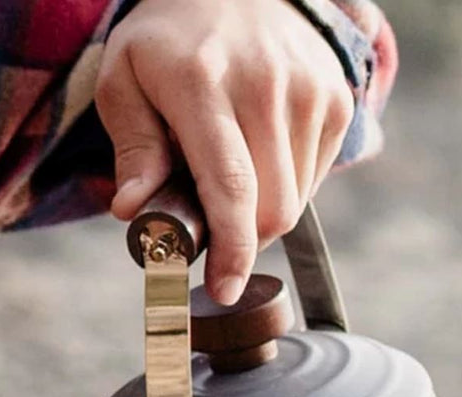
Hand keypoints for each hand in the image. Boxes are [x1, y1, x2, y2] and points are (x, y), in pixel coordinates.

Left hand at [97, 0, 354, 303]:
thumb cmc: (167, 42)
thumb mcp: (124, 82)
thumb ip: (132, 149)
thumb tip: (133, 213)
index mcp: (203, 84)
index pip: (231, 186)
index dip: (232, 251)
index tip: (224, 290)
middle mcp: (266, 85)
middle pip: (271, 208)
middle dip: (239, 240)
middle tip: (206, 223)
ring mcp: (310, 89)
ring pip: (295, 201)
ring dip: (260, 216)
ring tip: (228, 177)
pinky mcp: (337, 97)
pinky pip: (314, 179)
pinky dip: (284, 190)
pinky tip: (257, 159)